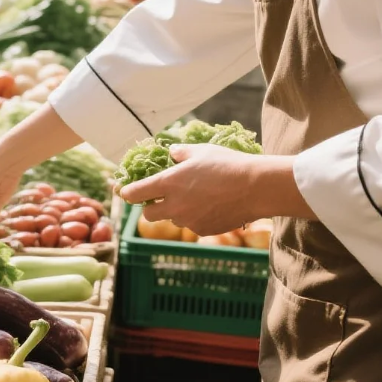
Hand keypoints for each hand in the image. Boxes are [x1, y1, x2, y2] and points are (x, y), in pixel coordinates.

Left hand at [120, 145, 306, 236]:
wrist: (256, 187)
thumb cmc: (227, 164)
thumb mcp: (200, 151)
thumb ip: (180, 153)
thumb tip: (171, 153)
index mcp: (168, 183)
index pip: (135, 194)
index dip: (128, 192)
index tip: (125, 190)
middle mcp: (174, 205)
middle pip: (148, 214)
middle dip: (150, 206)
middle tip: (160, 195)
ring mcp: (189, 221)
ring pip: (173, 219)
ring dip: (175, 210)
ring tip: (194, 196)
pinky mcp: (204, 230)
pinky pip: (192, 224)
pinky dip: (194, 217)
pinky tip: (210, 205)